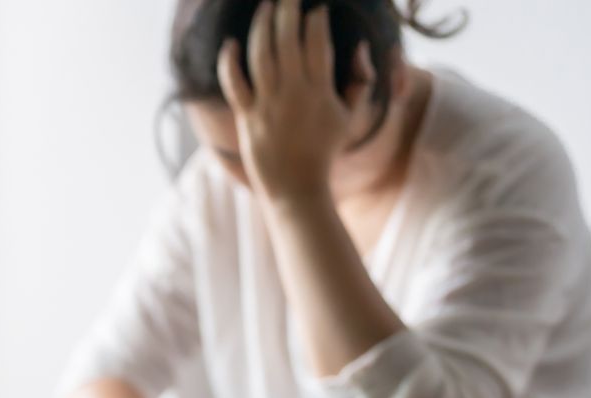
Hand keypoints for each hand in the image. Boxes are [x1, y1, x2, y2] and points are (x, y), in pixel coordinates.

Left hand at [218, 0, 373, 204]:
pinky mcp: (247, 118)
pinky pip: (234, 84)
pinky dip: (229, 62)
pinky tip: (231, 43)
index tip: (315, 8)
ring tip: (265, 6)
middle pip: (288, 41)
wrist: (296, 187)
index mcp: (320, 90)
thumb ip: (360, 82)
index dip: (316, 21)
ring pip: (261, 55)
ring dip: (262, 26)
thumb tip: (360, 48)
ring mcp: (268, 105)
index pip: (318, 43)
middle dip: (288, 12)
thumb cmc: (324, 151)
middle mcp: (293, 93)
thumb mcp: (351, 116)